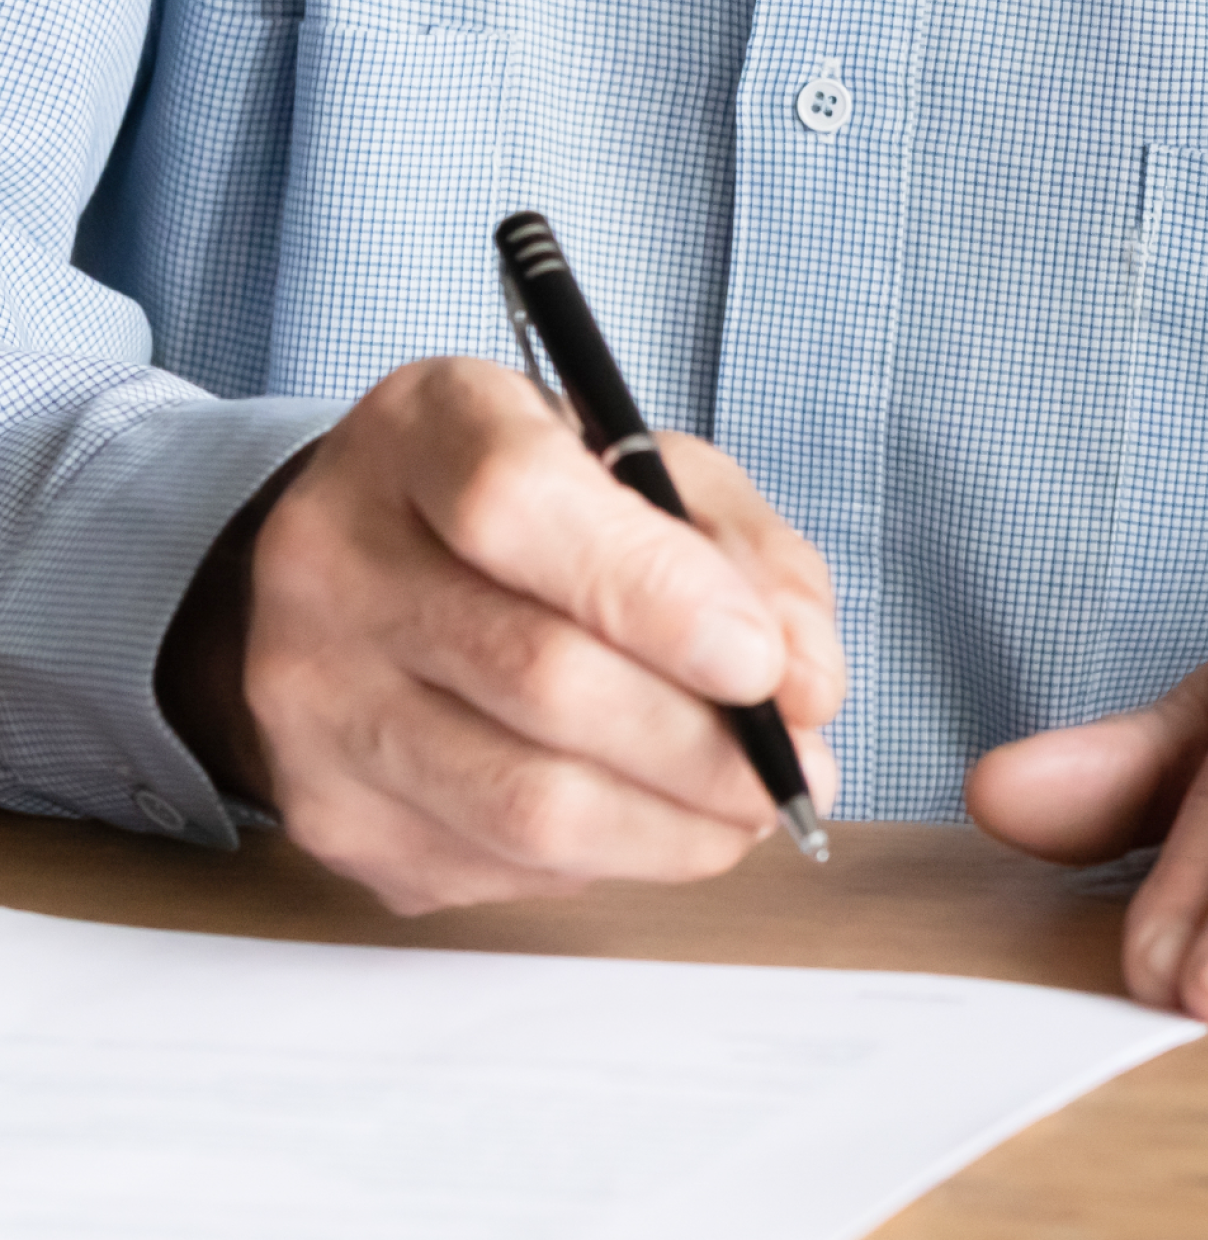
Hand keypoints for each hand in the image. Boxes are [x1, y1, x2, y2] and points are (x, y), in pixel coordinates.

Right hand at [164, 356, 845, 913]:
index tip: (762, 662)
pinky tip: (646, 819)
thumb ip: (740, 552)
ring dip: (670, 824)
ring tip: (749, 807)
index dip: (657, 594)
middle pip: (537, 675)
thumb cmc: (523, 500)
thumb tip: (807, 681)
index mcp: (421, 430)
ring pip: (520, 803)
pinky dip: (603, 859)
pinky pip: (492, 866)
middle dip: (699, 741)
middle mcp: (334, 560)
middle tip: (791, 767)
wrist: (354, 563)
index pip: (518, 506)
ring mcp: (311, 698)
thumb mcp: (643, 464)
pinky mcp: (323, 811)